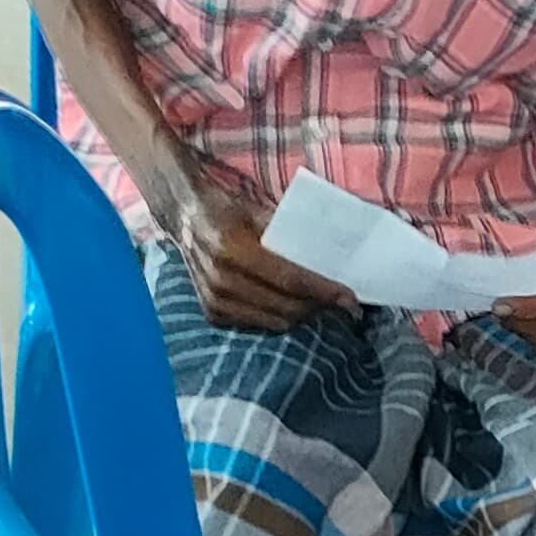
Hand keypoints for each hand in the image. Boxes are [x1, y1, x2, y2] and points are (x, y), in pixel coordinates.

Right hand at [154, 155, 352, 329]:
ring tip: (319, 303)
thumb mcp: (259, 211)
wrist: (184, 217)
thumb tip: (335, 260)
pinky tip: (290, 304)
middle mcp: (220, 278)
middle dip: (319, 307)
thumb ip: (291, 236)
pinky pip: (260, 325)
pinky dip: (280, 318)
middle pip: (287, 307)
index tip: (351, 299)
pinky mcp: (213, 314)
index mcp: (232, 247)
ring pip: (276, 322)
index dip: (325, 292)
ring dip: (303, 315)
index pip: (291, 279)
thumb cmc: (227, 209)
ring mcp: (214, 300)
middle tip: (340, 301)